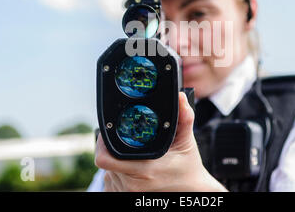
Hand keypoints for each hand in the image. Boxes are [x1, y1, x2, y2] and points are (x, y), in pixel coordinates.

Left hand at [94, 92, 227, 191]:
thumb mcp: (186, 142)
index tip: (110, 132)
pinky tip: (133, 168)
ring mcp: (126, 194)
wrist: (191, 190)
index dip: (102, 144)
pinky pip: (110, 181)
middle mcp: (132, 185)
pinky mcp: (123, 198)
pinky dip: (117, 173)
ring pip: (107, 171)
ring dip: (117, 161)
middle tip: (129, 142)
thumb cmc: (188, 167)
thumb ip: (184, 118)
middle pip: (107, 160)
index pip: (104, 158)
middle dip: (114, 148)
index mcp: (144, 171)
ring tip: (137, 157)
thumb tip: (180, 96)